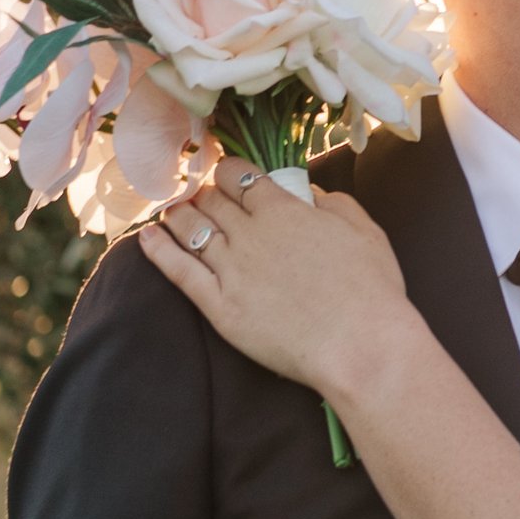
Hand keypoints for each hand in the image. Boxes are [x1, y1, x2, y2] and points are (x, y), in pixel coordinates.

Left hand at [140, 165, 412, 404]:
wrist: (361, 346)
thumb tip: (310, 193)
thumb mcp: (365, 232)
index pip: (239, 176)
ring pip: (190, 229)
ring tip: (171, 211)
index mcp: (284, 210)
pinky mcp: (219, 307)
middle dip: (203, 192)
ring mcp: (230, 270)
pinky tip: (147, 237)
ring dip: (178, 213)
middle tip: (199, 194)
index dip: (228, 171)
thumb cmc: (372, 291)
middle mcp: (250, 233)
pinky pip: (179, 271)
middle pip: (211, 200)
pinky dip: (159, 250)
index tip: (225, 174)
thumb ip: (334, 204)